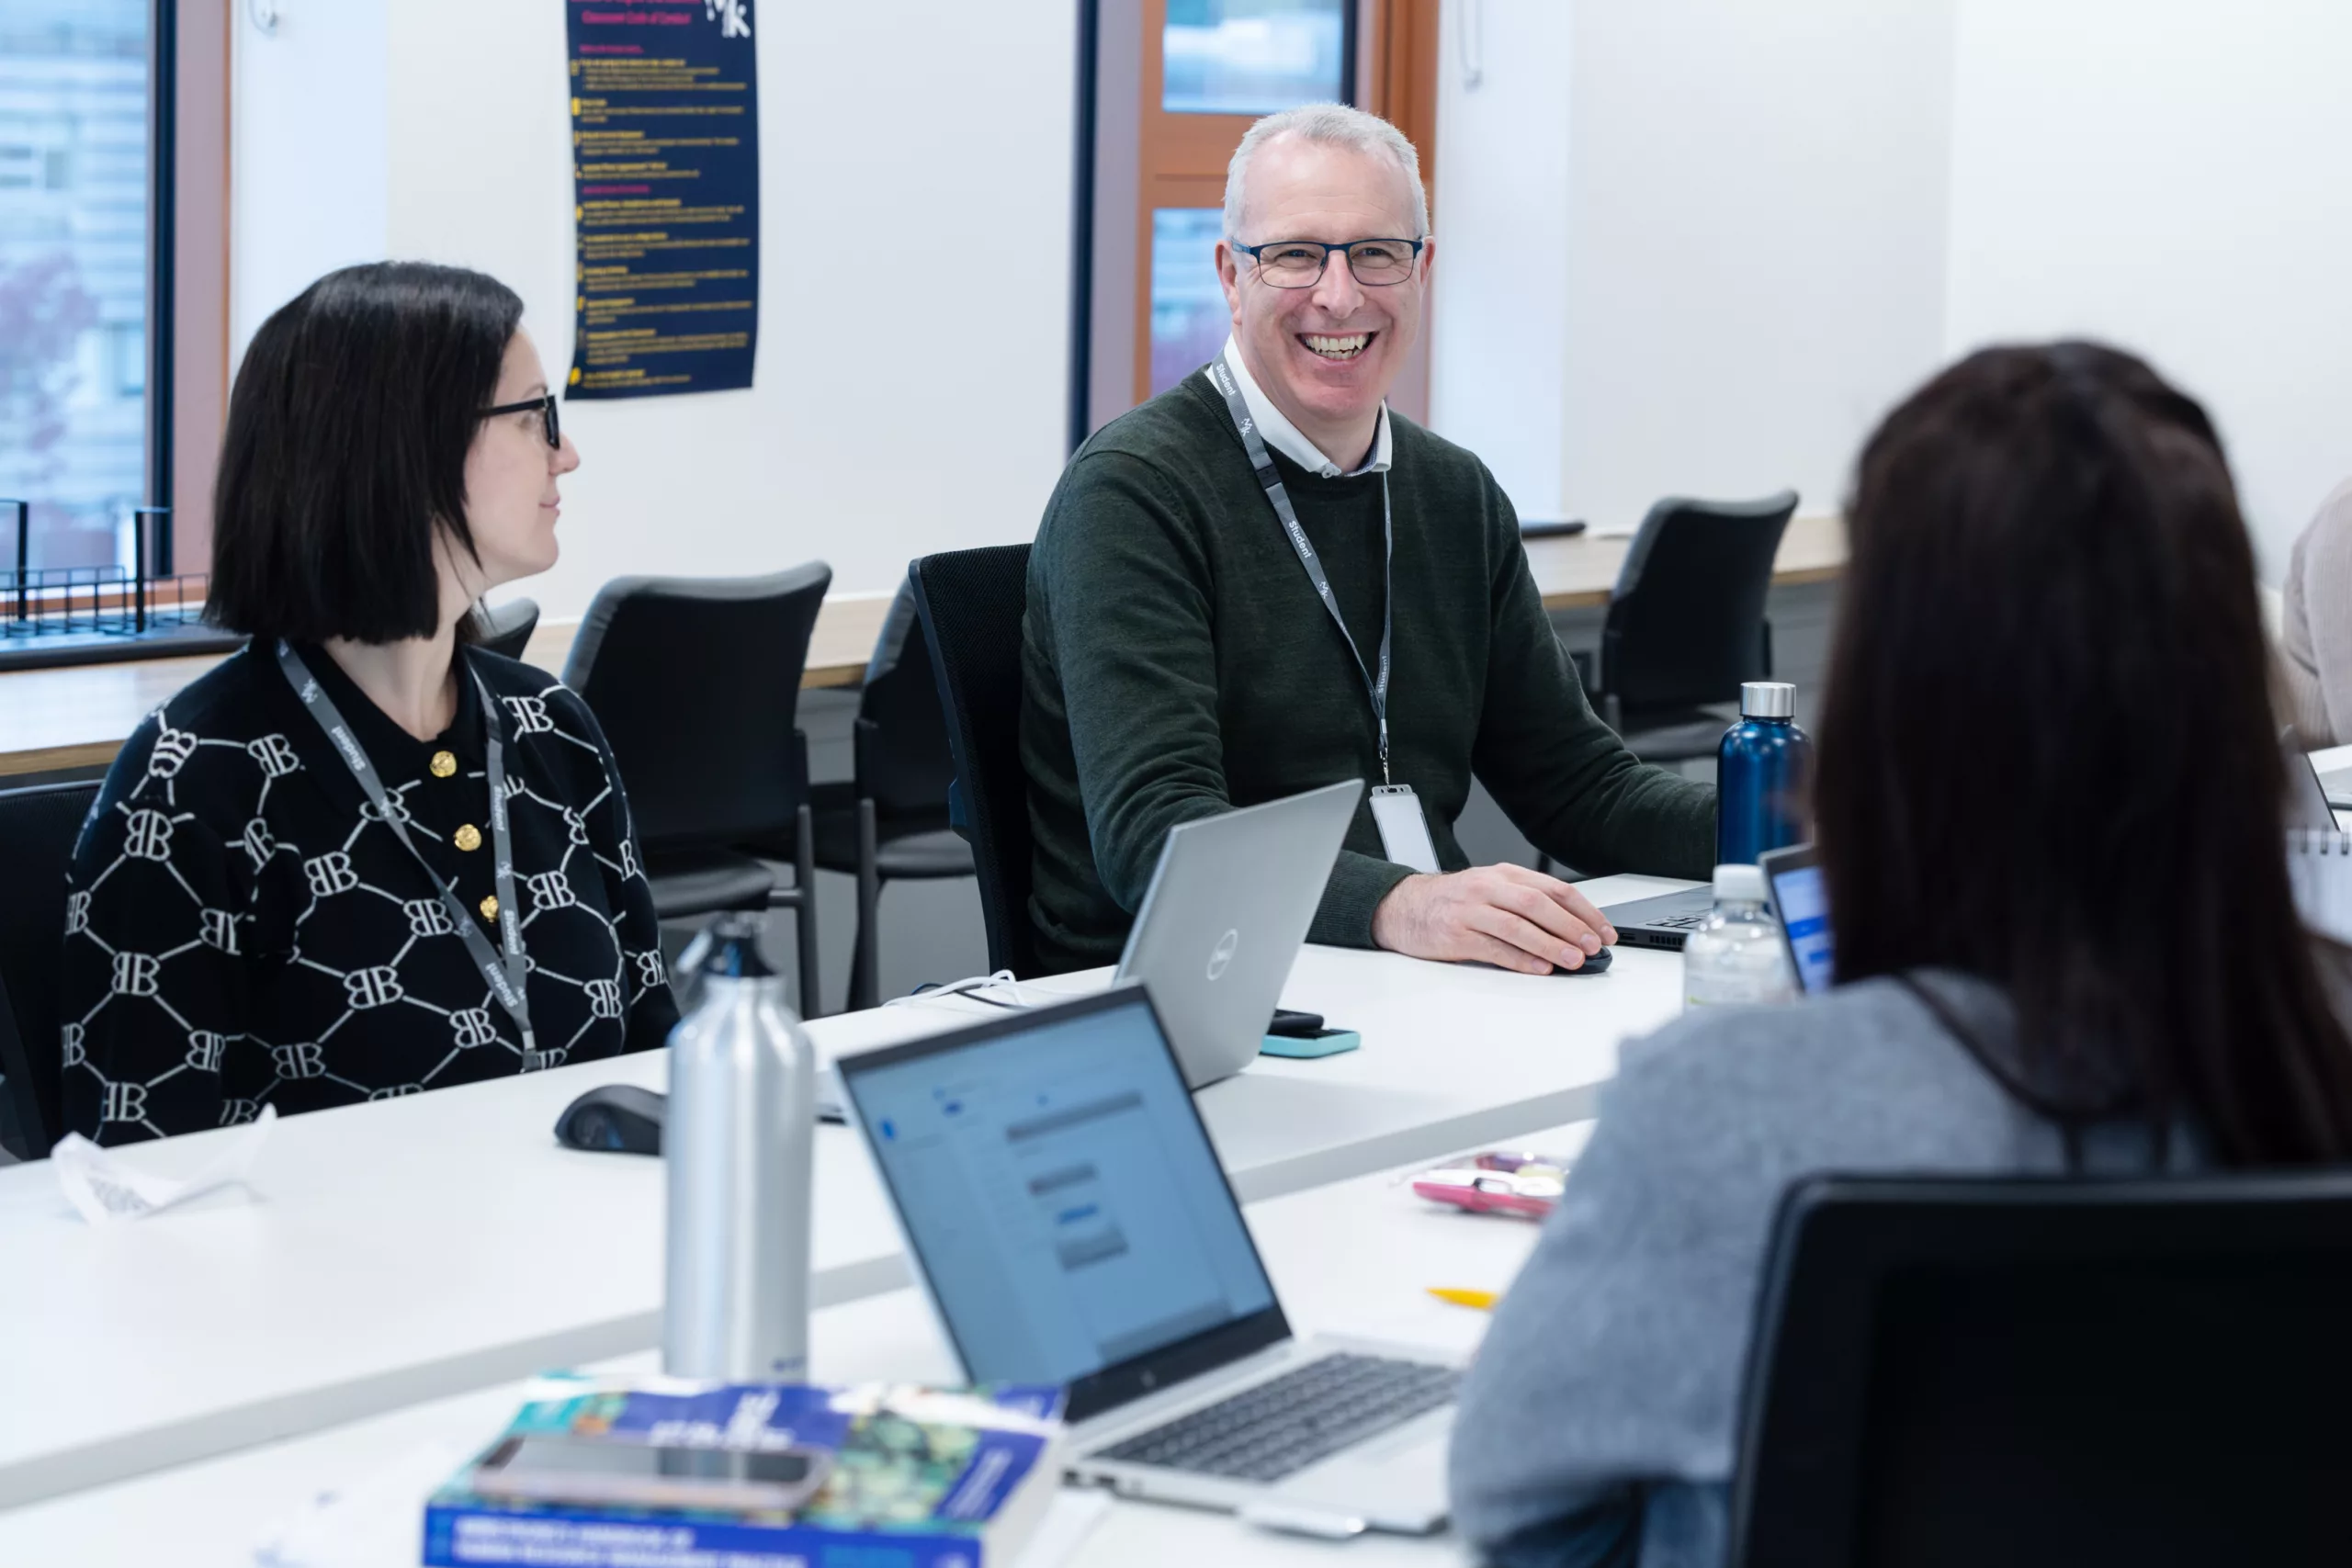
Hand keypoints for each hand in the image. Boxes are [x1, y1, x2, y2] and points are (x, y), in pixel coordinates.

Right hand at [1370, 864, 1618, 973]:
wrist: (1402, 907)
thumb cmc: (1453, 902)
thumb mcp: (1490, 889)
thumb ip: (1525, 903)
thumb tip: (1572, 931)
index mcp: (1503, 874)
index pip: (1554, 889)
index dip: (1584, 910)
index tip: (1605, 931)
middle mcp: (1488, 887)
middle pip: (1539, 904)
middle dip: (1573, 927)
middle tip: (1594, 946)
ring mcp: (1471, 910)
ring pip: (1519, 926)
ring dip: (1551, 945)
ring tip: (1574, 961)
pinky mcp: (1456, 935)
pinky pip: (1495, 948)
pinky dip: (1521, 960)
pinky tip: (1540, 969)